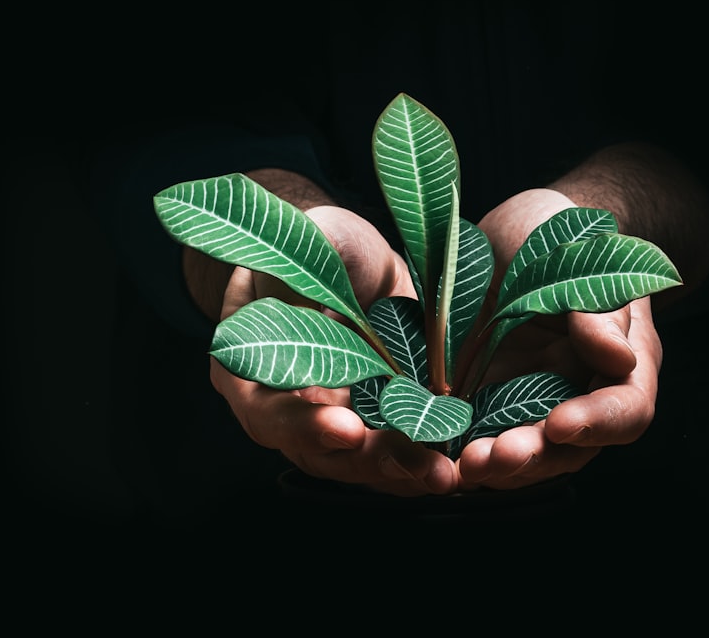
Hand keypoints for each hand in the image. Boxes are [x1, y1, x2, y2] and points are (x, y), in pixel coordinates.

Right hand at [211, 206, 458, 495]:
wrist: (357, 263)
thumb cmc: (324, 242)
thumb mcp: (319, 235)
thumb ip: (317, 250)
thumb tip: (321, 263)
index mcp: (248, 368)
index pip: (267, 409)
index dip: (304, 424)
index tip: (347, 428)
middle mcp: (284, 410)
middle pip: (320, 453)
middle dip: (371, 460)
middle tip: (418, 464)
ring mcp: (330, 425)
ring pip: (361, 463)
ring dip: (405, 471)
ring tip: (445, 473)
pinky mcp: (372, 427)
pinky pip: (394, 456)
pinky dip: (425, 461)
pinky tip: (460, 463)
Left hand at [456, 189, 662, 490]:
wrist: (508, 234)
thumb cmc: (556, 232)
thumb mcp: (577, 255)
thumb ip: (598, 307)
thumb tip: (619, 358)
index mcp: (621, 361)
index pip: (626, 410)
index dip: (596, 423)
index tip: (559, 424)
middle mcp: (579, 394)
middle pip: (568, 449)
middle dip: (531, 457)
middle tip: (493, 457)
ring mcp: (528, 403)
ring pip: (521, 453)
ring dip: (492, 466)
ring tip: (458, 465)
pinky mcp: (483, 403)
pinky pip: (473, 436)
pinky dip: (454, 450)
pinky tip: (428, 453)